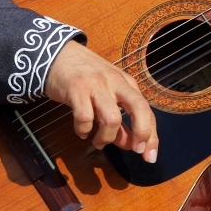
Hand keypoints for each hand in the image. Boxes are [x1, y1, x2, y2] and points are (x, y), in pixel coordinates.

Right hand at [44, 39, 158, 160]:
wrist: (59, 54)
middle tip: (133, 149)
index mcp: (126, 83)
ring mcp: (96, 85)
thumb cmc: (86, 77)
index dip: (151, 136)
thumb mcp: (108, 92)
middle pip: (139, 108)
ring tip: (98, 142)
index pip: (146, 110)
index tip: (149, 156)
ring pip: (111, 118)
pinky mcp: (76, 89)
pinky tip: (81, 132)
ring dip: (106, 137)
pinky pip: (84, 117)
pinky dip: (83, 130)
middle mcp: (115, 82)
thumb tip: (129, 144)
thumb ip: (120, 118)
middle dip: (141, 132)